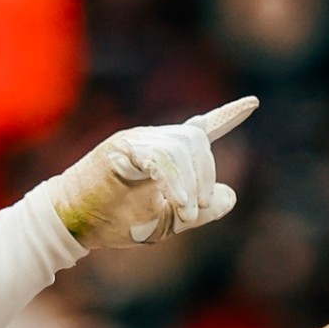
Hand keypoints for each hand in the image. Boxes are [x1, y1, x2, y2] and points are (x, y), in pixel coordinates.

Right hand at [46, 97, 258, 247]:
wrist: (74, 224)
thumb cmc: (114, 221)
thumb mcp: (166, 222)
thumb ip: (199, 211)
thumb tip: (230, 195)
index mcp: (166, 155)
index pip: (202, 129)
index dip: (228, 116)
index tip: (254, 103)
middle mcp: (153, 140)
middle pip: (197, 141)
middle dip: (204, 176)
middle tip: (194, 211)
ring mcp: (137, 139)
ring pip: (181, 148)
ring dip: (189, 185)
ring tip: (184, 214)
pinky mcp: (121, 148)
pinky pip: (160, 159)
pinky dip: (174, 184)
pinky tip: (178, 205)